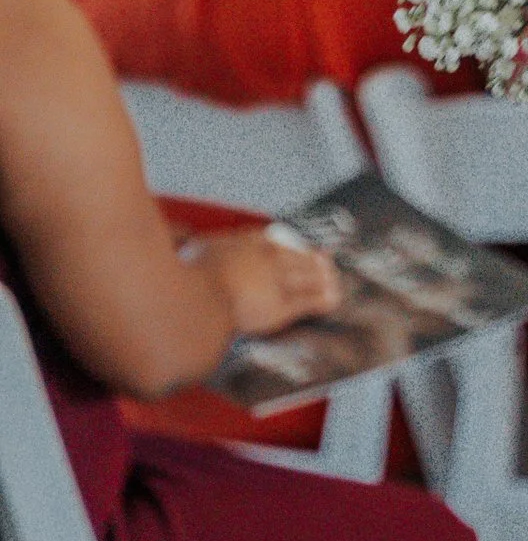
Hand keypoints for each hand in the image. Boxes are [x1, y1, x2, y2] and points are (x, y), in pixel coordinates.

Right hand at [185, 227, 342, 342]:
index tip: (290, 246)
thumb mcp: (184, 251)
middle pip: (292, 256)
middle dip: (310, 258)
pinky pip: (307, 302)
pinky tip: (334, 300)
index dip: (282, 245)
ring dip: (322, 277)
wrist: (192, 302)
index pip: (265, 241)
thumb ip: (186, 240)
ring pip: (305, 276)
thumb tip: (179, 234)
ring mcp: (273, 282)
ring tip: (333, 278)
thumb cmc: (184, 280)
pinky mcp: (279, 307)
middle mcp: (262, 259)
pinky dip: (322, 300)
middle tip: (326, 258)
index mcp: (239, 244)